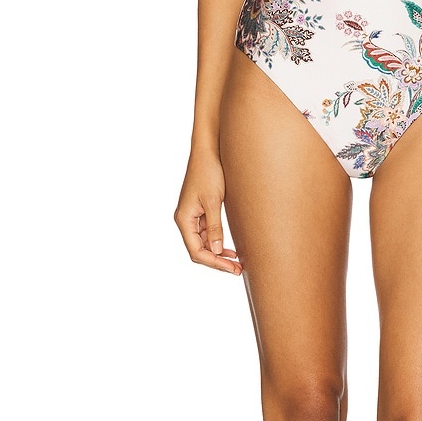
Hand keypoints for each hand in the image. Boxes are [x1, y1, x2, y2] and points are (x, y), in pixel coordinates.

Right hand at [174, 150, 242, 274]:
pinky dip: (219, 241)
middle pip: (199, 250)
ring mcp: (192, 215)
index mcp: (183, 219)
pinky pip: (208, 232)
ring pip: (204, 243)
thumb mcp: (214, 201)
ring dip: (219, 253)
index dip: (214, 263)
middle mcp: (185, 219)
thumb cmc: (209, 172)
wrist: (209, 150)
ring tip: (238, 262)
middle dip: (217, 261)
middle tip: (238, 270)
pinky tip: (232, 248)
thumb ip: (215, 227)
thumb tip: (217, 251)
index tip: (232, 268)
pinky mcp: (201, 210)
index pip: (196, 251)